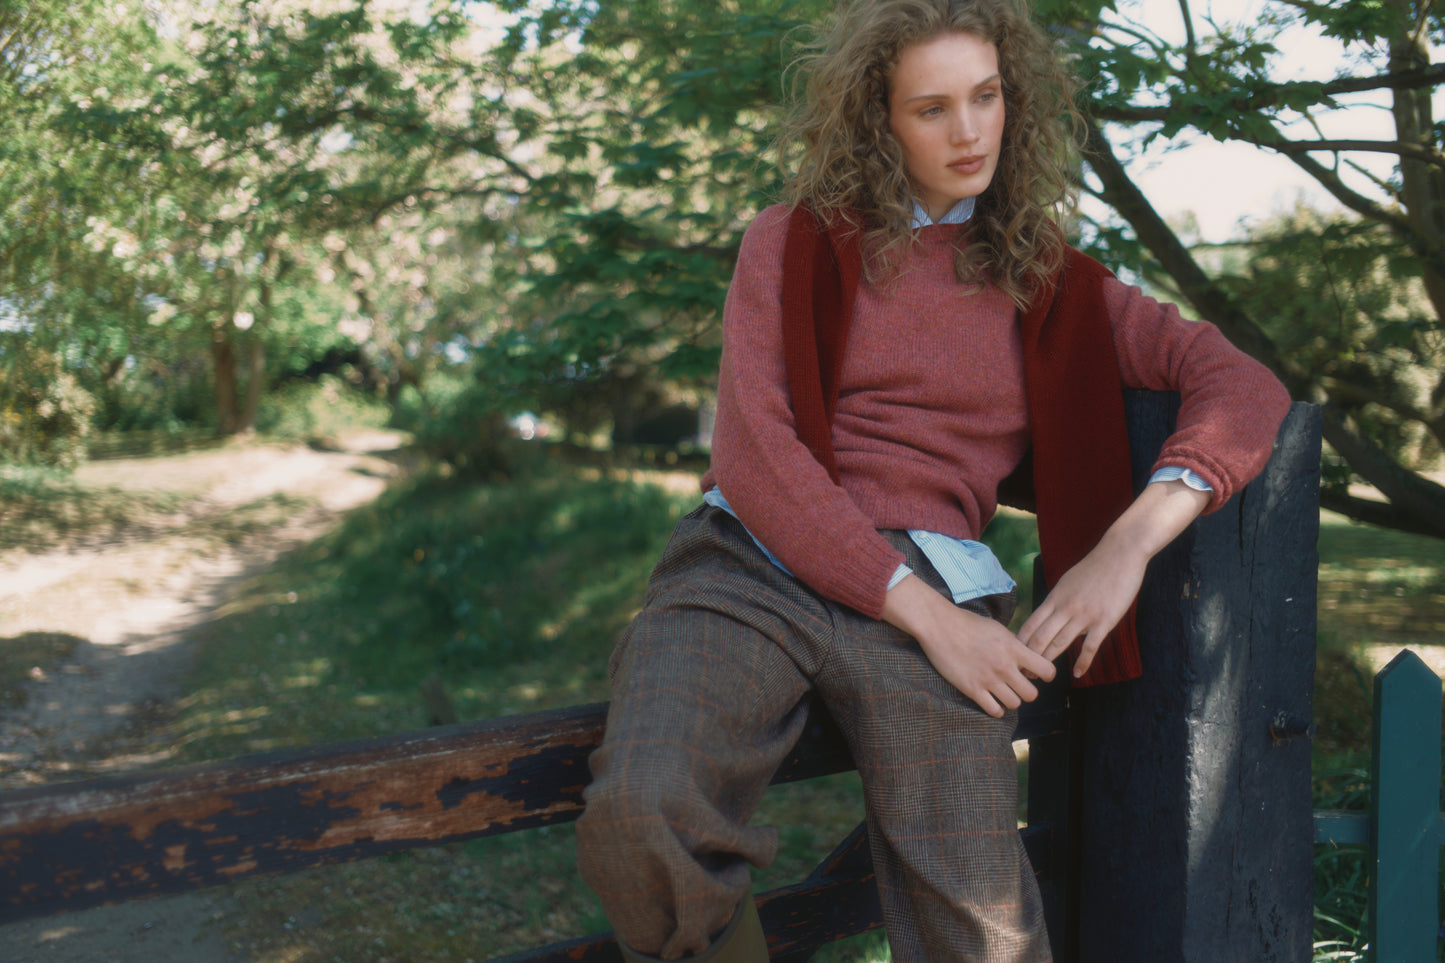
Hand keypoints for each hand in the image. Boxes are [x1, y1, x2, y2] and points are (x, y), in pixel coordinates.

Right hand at [881, 574, 1055, 717]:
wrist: (940, 626)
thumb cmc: (968, 623)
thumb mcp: (998, 629)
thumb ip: (1014, 645)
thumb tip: (1026, 658)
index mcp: (1014, 648)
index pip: (1046, 670)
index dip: (1046, 675)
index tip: (1038, 675)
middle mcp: (1004, 666)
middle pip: (1031, 694)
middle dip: (1027, 691)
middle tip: (1017, 686)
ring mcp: (988, 679)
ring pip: (1014, 704)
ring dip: (1011, 700)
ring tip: (1003, 693)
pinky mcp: (972, 689)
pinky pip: (994, 710)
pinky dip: (996, 709)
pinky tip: (991, 701)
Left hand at [1019, 479, 1209, 677]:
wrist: (1120, 553)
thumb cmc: (1095, 567)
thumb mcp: (1068, 581)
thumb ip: (1058, 600)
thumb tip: (1049, 615)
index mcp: (1055, 597)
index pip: (1031, 624)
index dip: (1020, 643)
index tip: (1014, 656)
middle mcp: (1065, 607)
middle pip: (1040, 637)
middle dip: (1029, 658)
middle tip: (1023, 673)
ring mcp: (1084, 614)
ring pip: (1060, 643)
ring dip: (1048, 662)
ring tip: (1042, 677)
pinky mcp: (1104, 620)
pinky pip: (1090, 646)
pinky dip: (1083, 662)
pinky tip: (1077, 674)